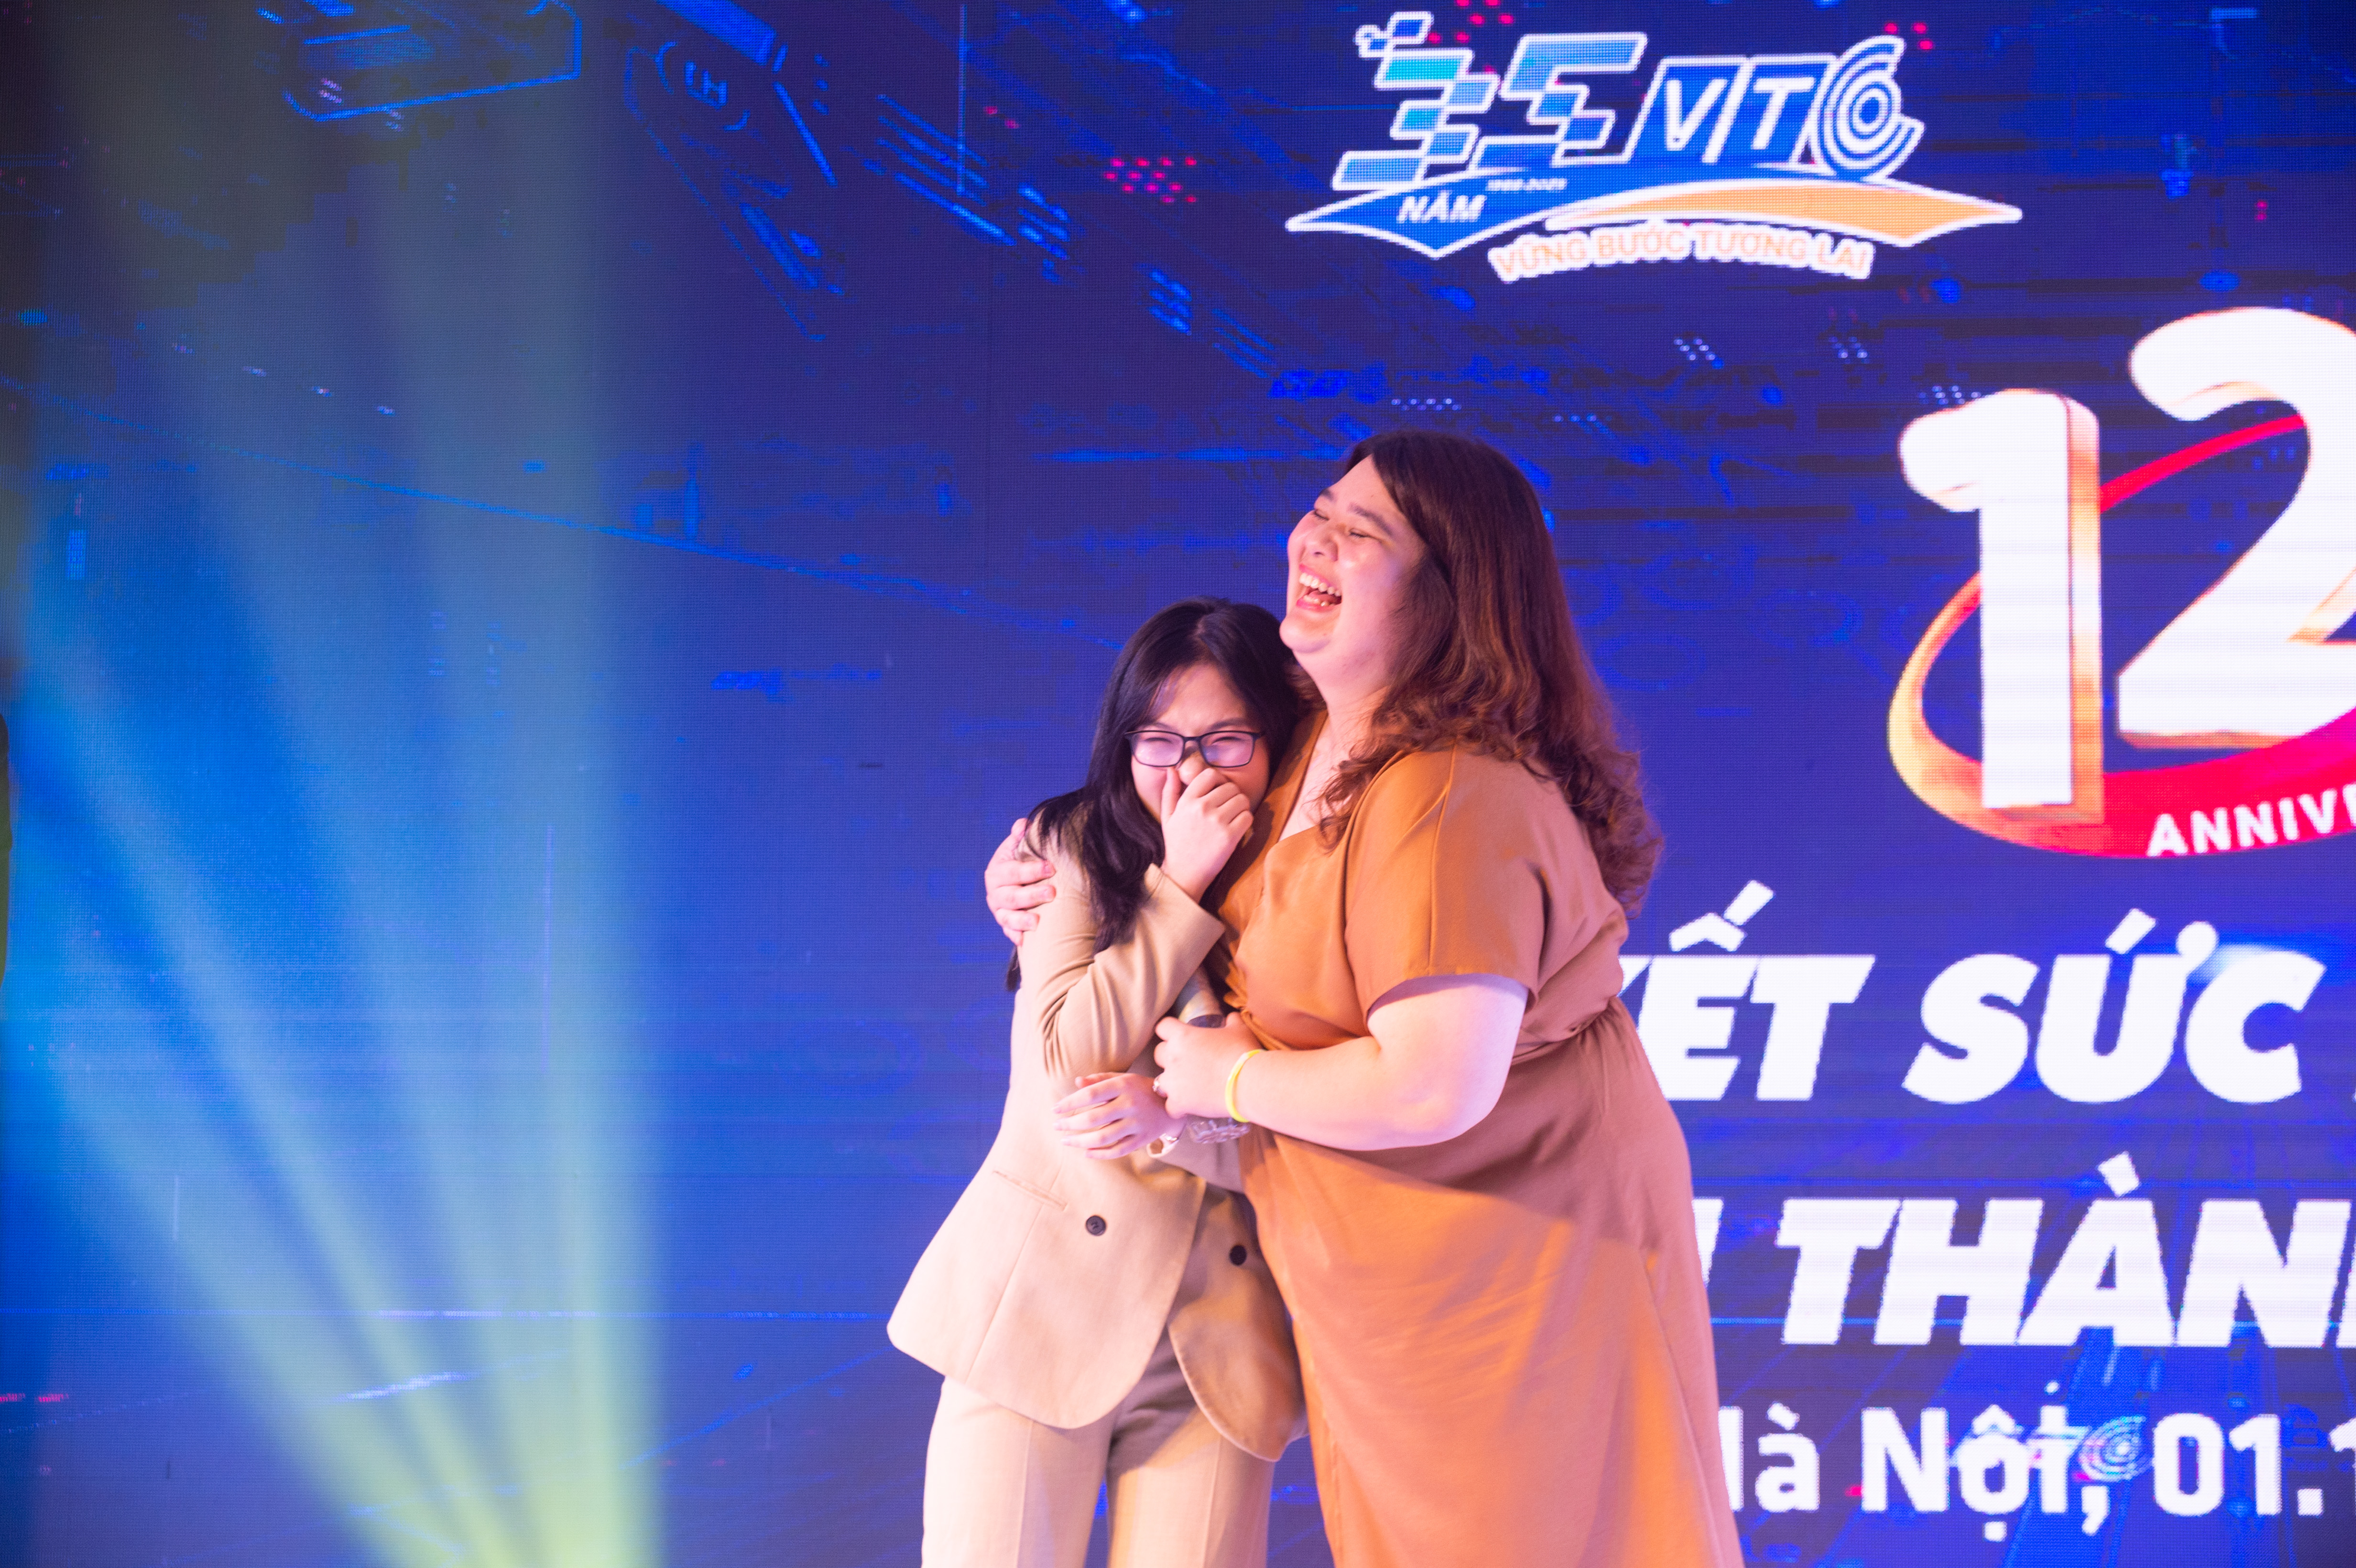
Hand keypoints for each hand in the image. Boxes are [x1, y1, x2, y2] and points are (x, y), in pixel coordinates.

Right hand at [986, 818, 1057, 945]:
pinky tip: (1024, 941)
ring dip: (1021, 920)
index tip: (1051, 867)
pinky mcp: (1005, 924)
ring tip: (1037, 923)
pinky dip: (1015, 936)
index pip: (1013, 871)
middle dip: (1031, 895)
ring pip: (1007, 917)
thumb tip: (1024, 824)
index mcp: (997, 871)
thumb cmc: (1020, 861)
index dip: (1031, 869)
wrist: (1014, 880)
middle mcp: (995, 892)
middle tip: (1052, 892)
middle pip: (1011, 896)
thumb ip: (1020, 837)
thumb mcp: (1018, 848)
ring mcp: (999, 910)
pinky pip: (1008, 932)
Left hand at [1052, 1072, 1182, 1158]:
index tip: (1055, 1109)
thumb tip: (1076, 1082)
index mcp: (1123, 1086)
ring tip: (1065, 1141)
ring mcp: (1137, 1124)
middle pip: (1093, 1118)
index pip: (1090, 1094)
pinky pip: (1117, 1150)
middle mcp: (1130, 1105)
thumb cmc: (1139, 1089)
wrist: (1172, 1105)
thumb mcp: (1122, 1079)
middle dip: (1070, 1124)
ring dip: (1080, 1141)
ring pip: (1103, 1138)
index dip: (1069, 1102)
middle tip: (1056, 1126)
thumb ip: (1099, 1080)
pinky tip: (1085, 1152)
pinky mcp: (1142, 1140)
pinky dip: (1099, 1154)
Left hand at [1151, 1013, 1258, 1118]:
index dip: (1170, 1030)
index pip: (1163, 1027)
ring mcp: (1173, 1082)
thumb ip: (1231, 1021)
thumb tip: (1230, 1017)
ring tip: (1186, 1087)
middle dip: (1168, 1057)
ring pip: (1159, 1082)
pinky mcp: (1179, 1102)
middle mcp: (1172, 1057)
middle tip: (1186, 1061)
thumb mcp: (1239, 1030)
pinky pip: (1170, 1107)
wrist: (1248, 1082)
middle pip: (1158, 1053)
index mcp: (1182, 1036)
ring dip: (1170, 1083)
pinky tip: (1189, 1107)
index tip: (1179, 1035)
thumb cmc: (1242, 1052)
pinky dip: (1178, 1108)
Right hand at [1155, 769, 1253, 901]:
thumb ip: (1170, 791)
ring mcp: (1217, 822)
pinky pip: (1248, 816)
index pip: (1210, 774)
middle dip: (1232, 795)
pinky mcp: (1230, 836)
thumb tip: (1172, 769)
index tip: (1219, 791)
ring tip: (1232, 817)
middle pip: (1230, 787)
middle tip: (1227, 808)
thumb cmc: (1177, 844)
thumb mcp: (1168, 816)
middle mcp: (1202, 808)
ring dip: (1241, 807)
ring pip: (1242, 799)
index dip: (1218, 780)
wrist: (1184, 874)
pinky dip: (1246, 821)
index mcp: (1187, 801)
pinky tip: (1236, 828)